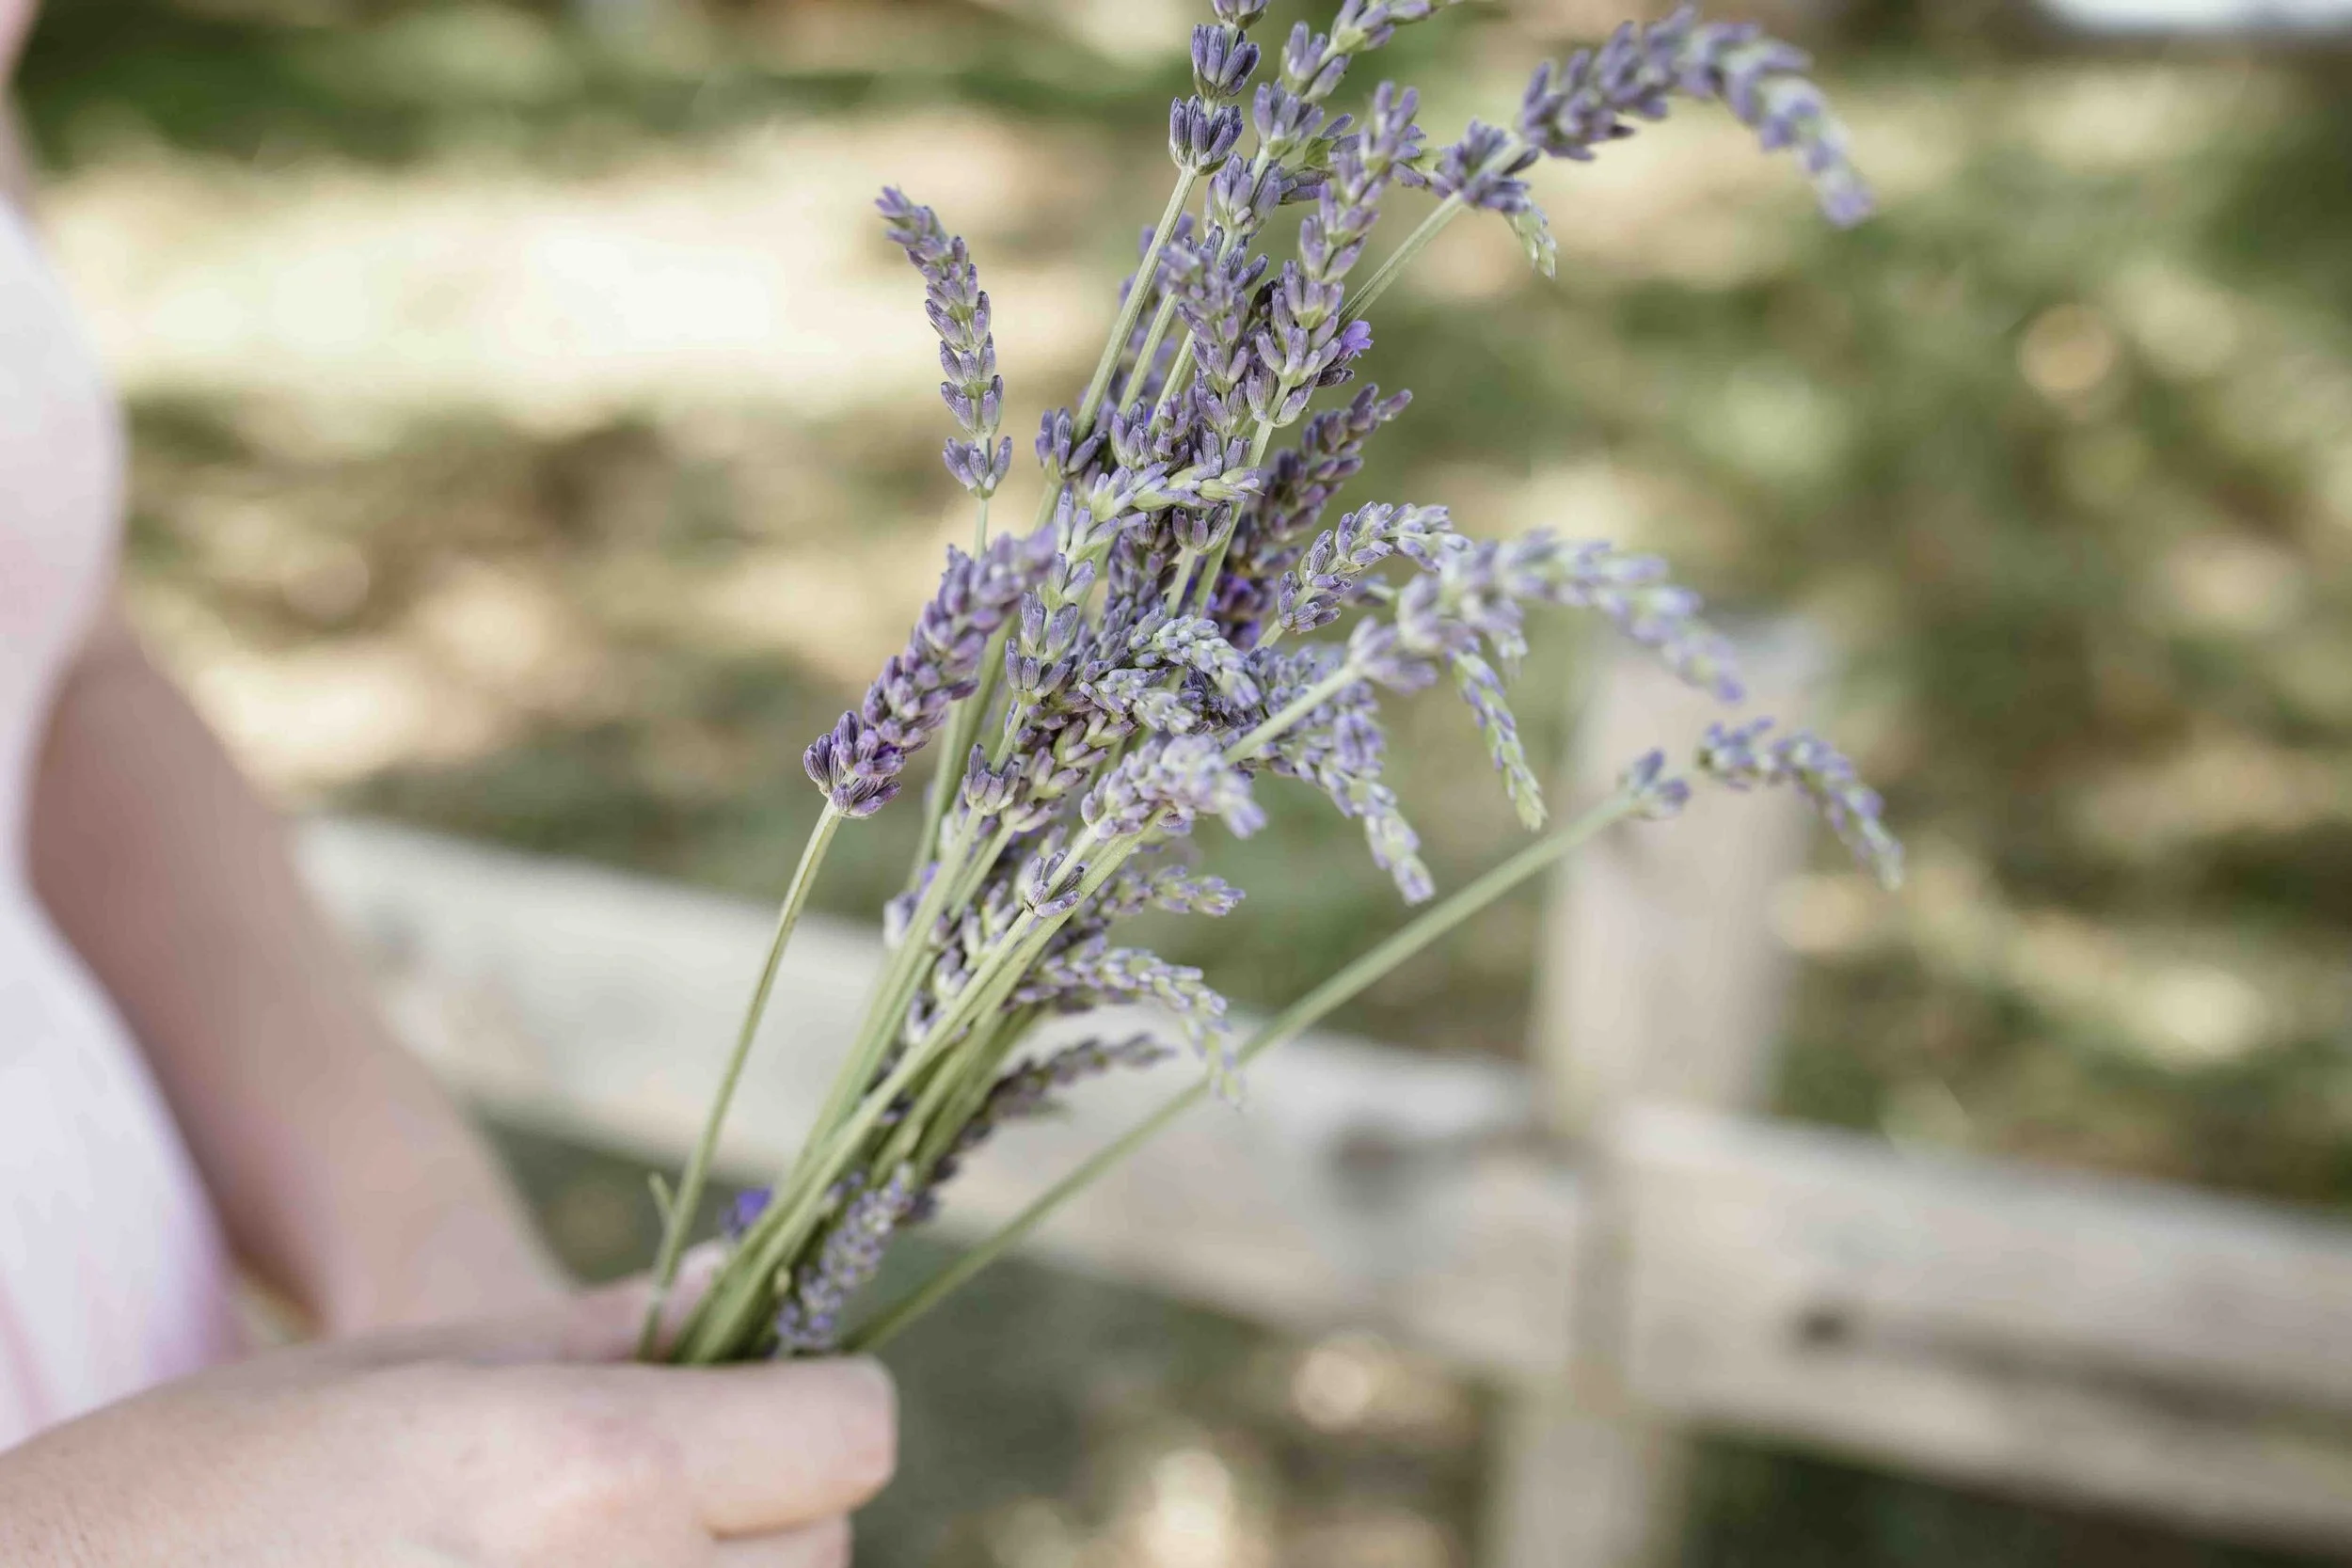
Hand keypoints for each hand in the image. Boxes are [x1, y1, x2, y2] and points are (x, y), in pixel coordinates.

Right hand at [0, 1279, 893, 1566]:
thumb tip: (731, 1289)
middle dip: (765, 1506)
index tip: (764, 1397)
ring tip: (573, 1562)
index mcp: (595, 1475)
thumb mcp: (393, 1373)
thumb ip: (595, 1336)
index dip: (819, 1401)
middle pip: (826, 1552)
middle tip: (643, 1488)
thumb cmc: (200, 1495)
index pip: (854, 1436)